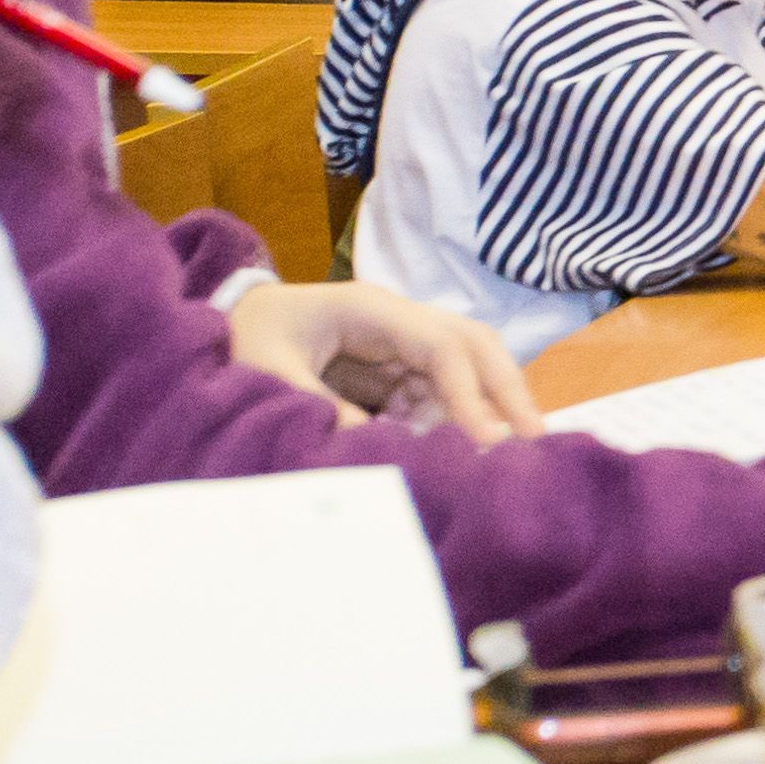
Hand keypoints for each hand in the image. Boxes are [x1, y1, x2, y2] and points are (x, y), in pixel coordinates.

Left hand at [225, 280, 541, 440]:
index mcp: (369, 309)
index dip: (468, 392)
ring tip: (504, 453)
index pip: (441, 346)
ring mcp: (401, 340)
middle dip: (507, 388)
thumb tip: (379, 446)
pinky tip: (459, 449)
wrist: (228, 321)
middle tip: (536, 439)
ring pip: (468, 366)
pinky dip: (455, 418)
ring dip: (487, 406)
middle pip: (475, 343)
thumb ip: (318, 406)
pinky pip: (440, 389)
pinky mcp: (395, 365)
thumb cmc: (244, 338)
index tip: (486, 442)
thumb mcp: (266, 372)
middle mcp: (398, 319)